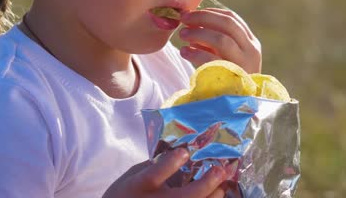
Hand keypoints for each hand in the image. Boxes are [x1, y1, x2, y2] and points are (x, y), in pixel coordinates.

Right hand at [103, 148, 226, 197]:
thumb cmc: (124, 194)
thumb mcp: (131, 176)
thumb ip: (150, 166)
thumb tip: (176, 152)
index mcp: (139, 186)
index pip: (155, 174)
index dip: (171, 163)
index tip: (185, 151)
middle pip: (185, 197)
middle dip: (206, 184)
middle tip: (220, 170)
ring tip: (222, 187)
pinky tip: (215, 197)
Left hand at [178, 8, 261, 73]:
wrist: (235, 111)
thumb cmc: (226, 81)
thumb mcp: (225, 56)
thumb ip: (214, 39)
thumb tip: (191, 18)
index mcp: (251, 43)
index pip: (231, 18)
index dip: (209, 12)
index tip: (192, 13)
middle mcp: (251, 52)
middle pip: (227, 23)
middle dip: (202, 18)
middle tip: (183, 19)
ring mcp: (244, 65)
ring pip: (221, 39)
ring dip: (197, 33)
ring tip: (182, 35)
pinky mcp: (233, 79)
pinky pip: (212, 60)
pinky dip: (195, 53)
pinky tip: (184, 52)